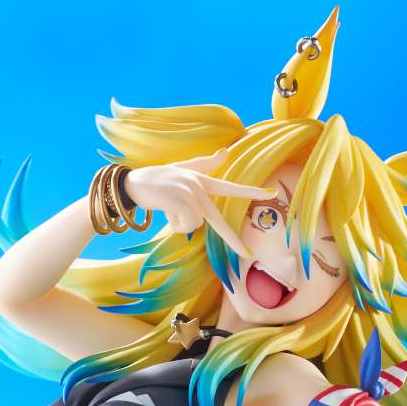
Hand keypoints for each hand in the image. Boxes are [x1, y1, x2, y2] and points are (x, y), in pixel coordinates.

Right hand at [123, 152, 265, 255]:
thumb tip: (225, 151)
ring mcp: (190, 193)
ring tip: (168, 207)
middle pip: (219, 219)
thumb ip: (205, 164)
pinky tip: (164, 209)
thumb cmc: (158, 179)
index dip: (252, 191)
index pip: (231, 187)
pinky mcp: (180, 201)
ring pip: (194, 225)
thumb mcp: (182, 170)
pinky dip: (173, 224)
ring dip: (179, 222)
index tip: (272, 192)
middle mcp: (199, 186)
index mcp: (203, 179)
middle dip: (232, 240)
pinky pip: (183, 225)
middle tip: (247, 254)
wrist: (134, 182)